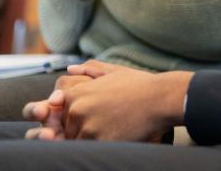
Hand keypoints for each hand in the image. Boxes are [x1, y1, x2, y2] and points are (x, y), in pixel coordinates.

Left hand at [28, 60, 191, 141]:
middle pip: (68, 130)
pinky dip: (101, 146)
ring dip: (91, 139)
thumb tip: (69, 69)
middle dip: (83, 129)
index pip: (61, 114)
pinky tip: (116, 135)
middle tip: (107, 121)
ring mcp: (86, 128)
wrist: (160, 99)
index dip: (78, 116)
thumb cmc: (138, 85)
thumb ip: (88, 69)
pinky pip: (90, 150)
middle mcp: (77, 110)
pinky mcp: (98, 143)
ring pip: (77, 142)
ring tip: (112, 128)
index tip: (96, 113)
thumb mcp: (113, 71)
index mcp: (77, 94)